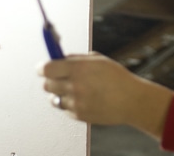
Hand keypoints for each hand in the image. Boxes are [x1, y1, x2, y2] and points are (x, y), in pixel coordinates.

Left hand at [38, 53, 173, 139]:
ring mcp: (76, 103)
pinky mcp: (79, 115)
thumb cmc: (116, 77)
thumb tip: (59, 57)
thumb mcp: (98, 60)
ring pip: (53, 98)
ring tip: (73, 90)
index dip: (42, 68)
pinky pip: (65, 109)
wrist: (131, 100)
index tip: (42, 68)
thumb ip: (76, 58)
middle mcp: (74, 86)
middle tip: (59, 78)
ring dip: (59, 93)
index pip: (47, 69)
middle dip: (50, 80)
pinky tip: (83, 99)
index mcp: (78, 68)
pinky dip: (70, 104)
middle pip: (46, 84)